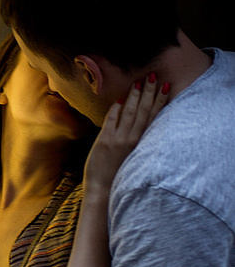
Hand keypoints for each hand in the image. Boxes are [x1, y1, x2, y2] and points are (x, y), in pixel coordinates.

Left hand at [84, 74, 169, 190]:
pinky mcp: (104, 142)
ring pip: (129, 113)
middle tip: (152, 75)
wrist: (103, 191)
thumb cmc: (117, 175)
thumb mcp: (131, 157)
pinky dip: (115, 109)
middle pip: (142, 111)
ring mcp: (118, 140)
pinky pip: (111, 120)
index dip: (159, 100)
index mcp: (141, 143)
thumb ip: (133, 141)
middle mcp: (132, 140)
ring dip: (134, 96)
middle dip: (148, 92)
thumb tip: (134, 125)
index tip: (164, 86)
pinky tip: (119, 99)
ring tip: (139, 82)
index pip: (153, 117)